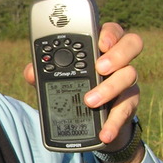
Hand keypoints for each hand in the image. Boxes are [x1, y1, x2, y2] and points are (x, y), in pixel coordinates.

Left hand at [23, 22, 141, 148]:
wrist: (92, 121)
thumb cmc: (75, 88)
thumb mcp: (57, 79)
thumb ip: (42, 72)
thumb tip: (30, 72)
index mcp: (100, 48)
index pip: (111, 31)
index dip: (109, 33)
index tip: (100, 42)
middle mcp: (119, 60)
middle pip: (132, 44)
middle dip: (117, 54)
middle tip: (100, 67)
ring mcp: (126, 80)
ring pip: (129, 75)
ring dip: (109, 88)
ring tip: (90, 101)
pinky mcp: (129, 103)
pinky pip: (126, 109)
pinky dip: (114, 122)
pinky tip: (105, 132)